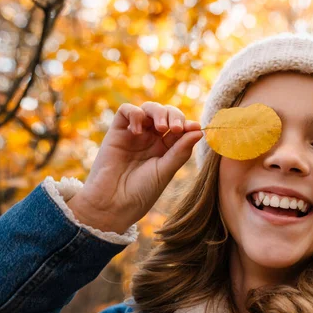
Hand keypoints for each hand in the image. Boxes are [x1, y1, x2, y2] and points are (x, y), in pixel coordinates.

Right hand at [66, 102, 202, 233]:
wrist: (113, 203)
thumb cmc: (141, 191)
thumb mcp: (165, 171)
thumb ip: (181, 150)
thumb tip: (199, 131)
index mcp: (167, 149)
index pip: (181, 128)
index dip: (188, 124)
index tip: (194, 128)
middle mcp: (152, 139)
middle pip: (166, 114)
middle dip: (174, 116)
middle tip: (176, 128)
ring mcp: (135, 134)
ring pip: (149, 109)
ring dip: (158, 112)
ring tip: (160, 128)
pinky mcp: (117, 131)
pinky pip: (126, 110)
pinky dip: (135, 113)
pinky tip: (138, 131)